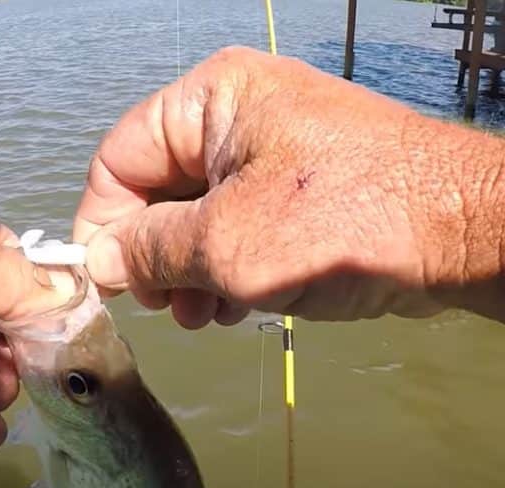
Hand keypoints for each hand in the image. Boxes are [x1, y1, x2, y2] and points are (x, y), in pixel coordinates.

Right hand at [74, 46, 504, 327]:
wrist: (462, 233)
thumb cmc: (339, 224)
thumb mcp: (226, 244)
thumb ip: (149, 251)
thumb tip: (97, 262)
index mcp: (210, 101)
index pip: (119, 158)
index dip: (102, 222)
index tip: (103, 281)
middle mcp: (234, 119)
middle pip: (156, 190)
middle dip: (152, 256)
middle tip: (162, 306)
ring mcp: (268, 156)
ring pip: (194, 218)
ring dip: (187, 272)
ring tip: (201, 315)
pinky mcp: (295, 193)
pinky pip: (234, 230)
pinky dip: (223, 271)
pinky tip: (230, 308)